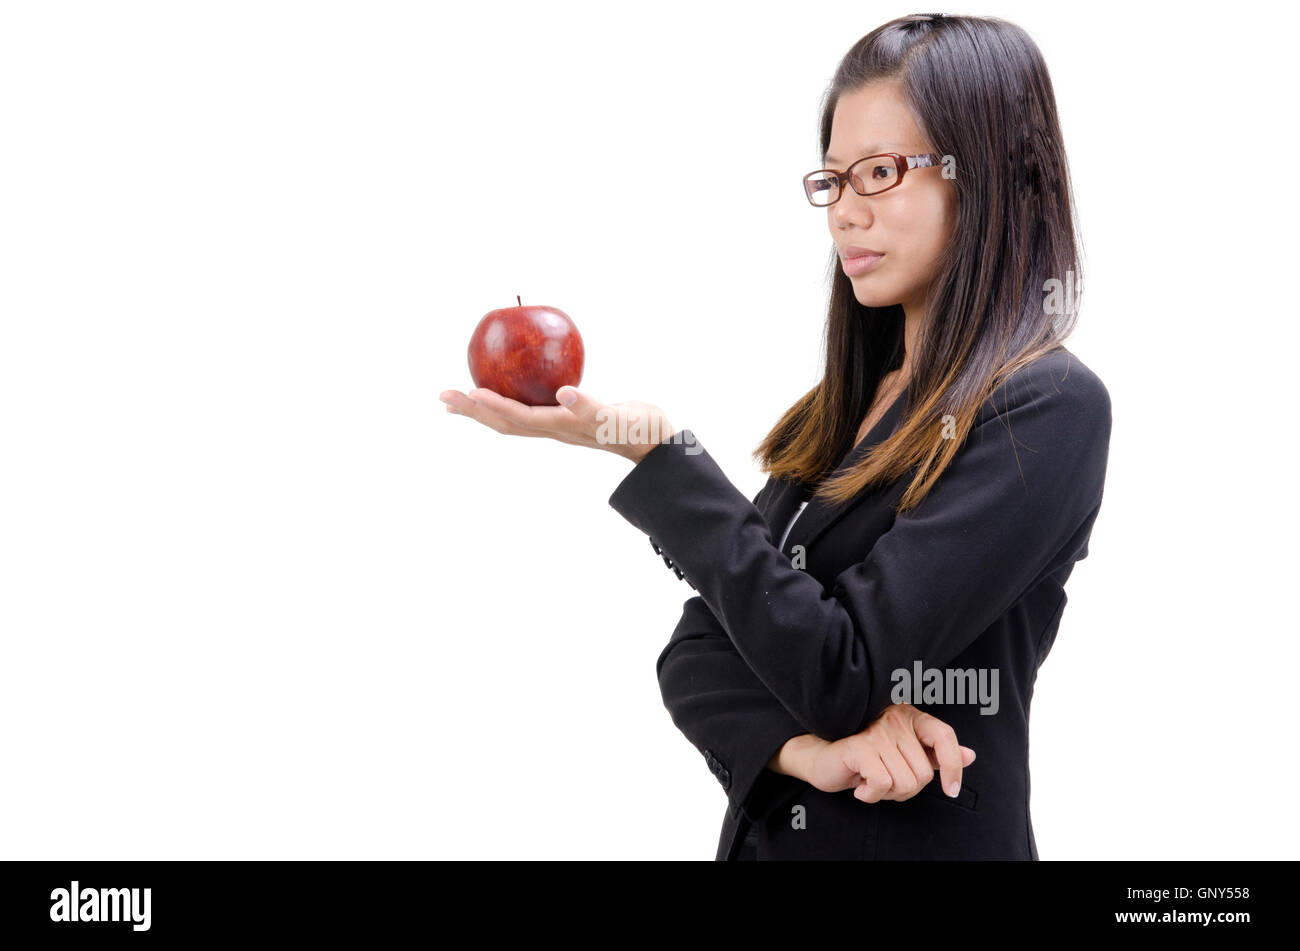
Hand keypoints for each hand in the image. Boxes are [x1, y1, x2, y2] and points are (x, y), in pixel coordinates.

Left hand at [439, 385, 675, 463]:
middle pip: (504, 422)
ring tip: (458, 399)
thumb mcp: (619, 416)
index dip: (493, 407)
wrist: (656, 441)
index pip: (520, 418)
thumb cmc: (640, 428)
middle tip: (442, 397)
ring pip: (512, 418)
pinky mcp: (564, 418)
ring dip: (482, 410)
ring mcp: (557, 426)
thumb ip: (592, 406)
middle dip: (473, 411)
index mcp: (562, 427)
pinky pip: (527, 407)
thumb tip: (564, 393)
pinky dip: (507, 398)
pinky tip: (503, 384)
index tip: (468, 393)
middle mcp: (553, 429)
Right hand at [789, 703, 975, 802]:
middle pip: (923, 774)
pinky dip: (870, 795)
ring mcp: (876, 731)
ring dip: (887, 793)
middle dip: (905, 790)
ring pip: (905, 783)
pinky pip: (882, 784)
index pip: (944, 737)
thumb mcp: (904, 754)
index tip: (951, 790)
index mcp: (910, 717)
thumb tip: (970, 756)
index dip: (953, 767)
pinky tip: (859, 786)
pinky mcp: (859, 747)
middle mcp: (895, 719)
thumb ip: (936, 754)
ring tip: (870, 781)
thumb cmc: (865, 756)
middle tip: (884, 781)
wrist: (821, 756)